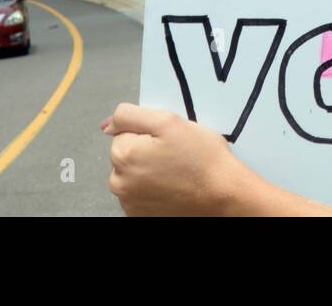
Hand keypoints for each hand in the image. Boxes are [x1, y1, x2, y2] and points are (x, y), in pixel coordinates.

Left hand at [103, 103, 248, 215]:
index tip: (167, 140)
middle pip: (127, 154)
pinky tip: (173, 187)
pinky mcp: (141, 215)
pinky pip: (141, 193)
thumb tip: (107, 124)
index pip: (125, 132)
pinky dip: (154, 189)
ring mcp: (129, 203)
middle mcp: (119, 182)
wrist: (224, 194)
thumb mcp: (168, 120)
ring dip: (149, 171)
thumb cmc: (202, 158)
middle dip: (146, 151)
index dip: (148, 132)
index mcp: (122, 155)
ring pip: (134, 174)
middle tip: (175, 155)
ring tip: (177, 172)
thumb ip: (130, 115)